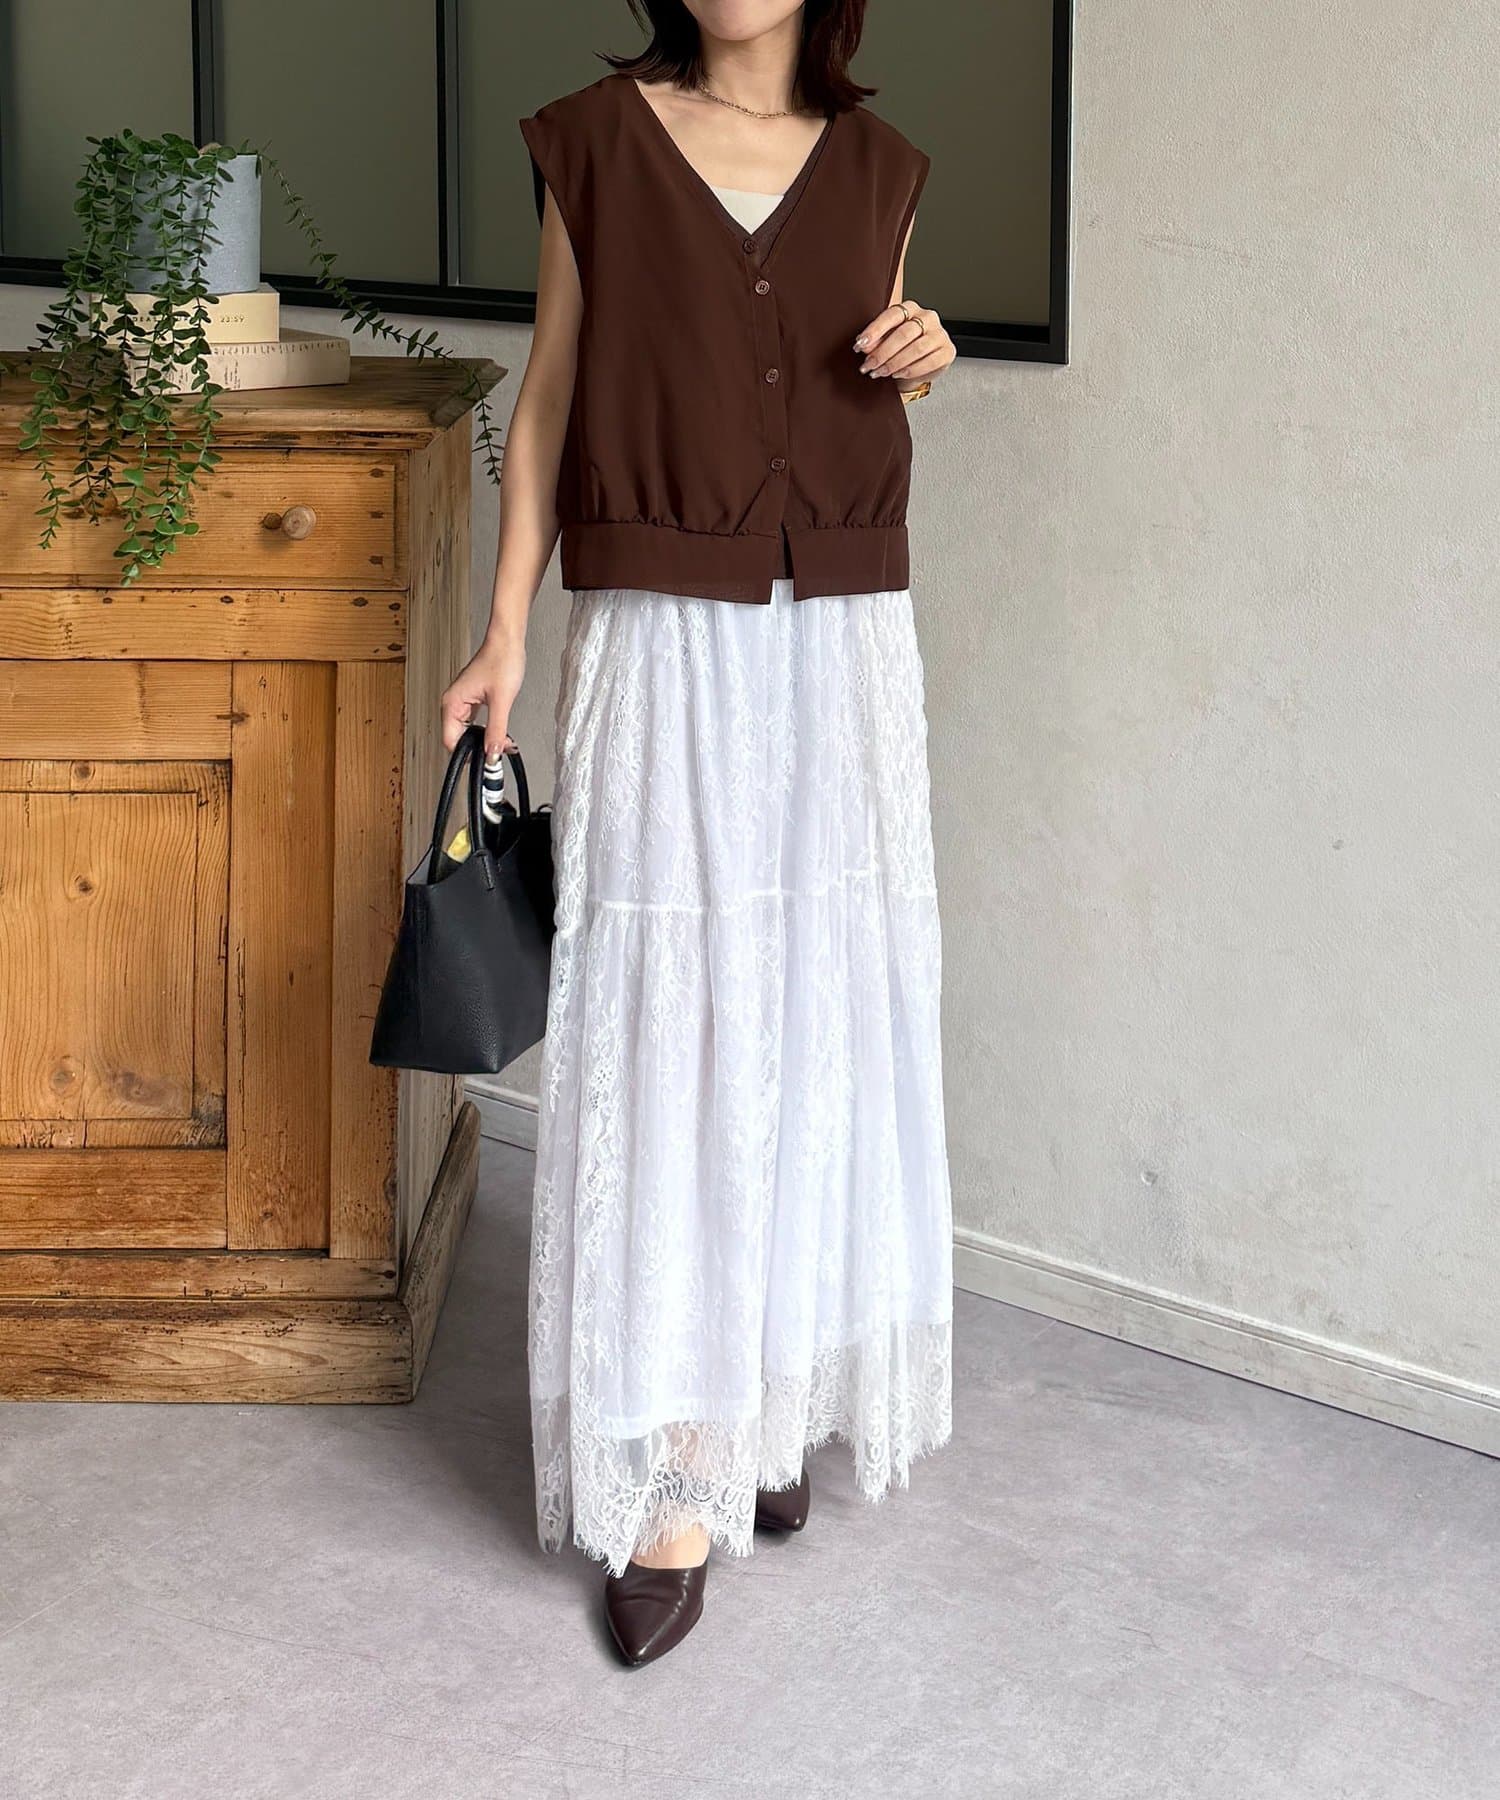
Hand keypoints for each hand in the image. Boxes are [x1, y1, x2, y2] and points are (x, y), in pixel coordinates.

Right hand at [440, 631, 525, 758]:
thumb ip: (496, 730)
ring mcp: (462, 702)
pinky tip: (498, 733)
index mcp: (453, 703)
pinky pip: (474, 723)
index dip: (468, 755)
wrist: (507, 642)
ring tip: (502, 742)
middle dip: (479, 749)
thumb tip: (492, 753)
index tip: (485, 762)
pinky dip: (486, 731)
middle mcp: (453, 703)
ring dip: (484, 740)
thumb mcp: (501, 700)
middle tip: (499, 753)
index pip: (451, 741)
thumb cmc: (501, 660)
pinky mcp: (472, 700)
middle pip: (458, 739)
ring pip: (467, 732)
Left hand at [852, 299, 954, 385]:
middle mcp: (927, 317)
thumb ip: (874, 341)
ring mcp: (939, 334)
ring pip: (916, 348)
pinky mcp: (947, 351)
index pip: (892, 315)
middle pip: (904, 333)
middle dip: (883, 352)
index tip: (860, 344)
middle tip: (869, 364)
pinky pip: (930, 362)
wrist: (919, 366)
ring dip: (895, 363)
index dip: (875, 330)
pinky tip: (899, 374)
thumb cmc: (901, 349)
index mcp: (910, 308)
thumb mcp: (884, 342)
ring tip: (881, 372)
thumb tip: (864, 345)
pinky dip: (911, 370)